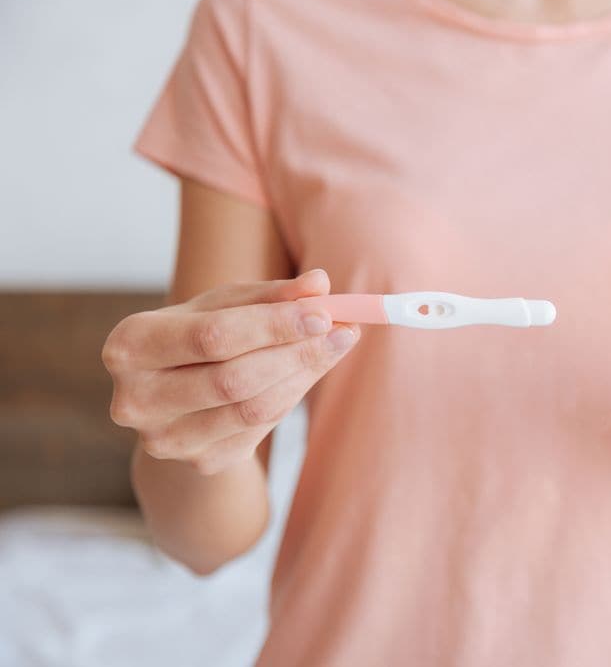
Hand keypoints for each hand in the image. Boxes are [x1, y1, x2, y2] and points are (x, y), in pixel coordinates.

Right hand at [102, 269, 356, 474]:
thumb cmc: (202, 338)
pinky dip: (292, 396)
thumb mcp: (227, 307)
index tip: (323, 313)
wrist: (179, 401)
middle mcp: (137, 399)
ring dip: (303, 375)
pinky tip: (307, 372)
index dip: (271, 326)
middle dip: (296, 353)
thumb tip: (320, 283)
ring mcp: (166, 439)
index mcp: (131, 345)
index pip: (212, 337)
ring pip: (253, 409)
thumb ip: (272, 295)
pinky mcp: (200, 463)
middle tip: (343, 331)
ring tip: (336, 345)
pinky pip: (261, 430)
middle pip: (233, 380)